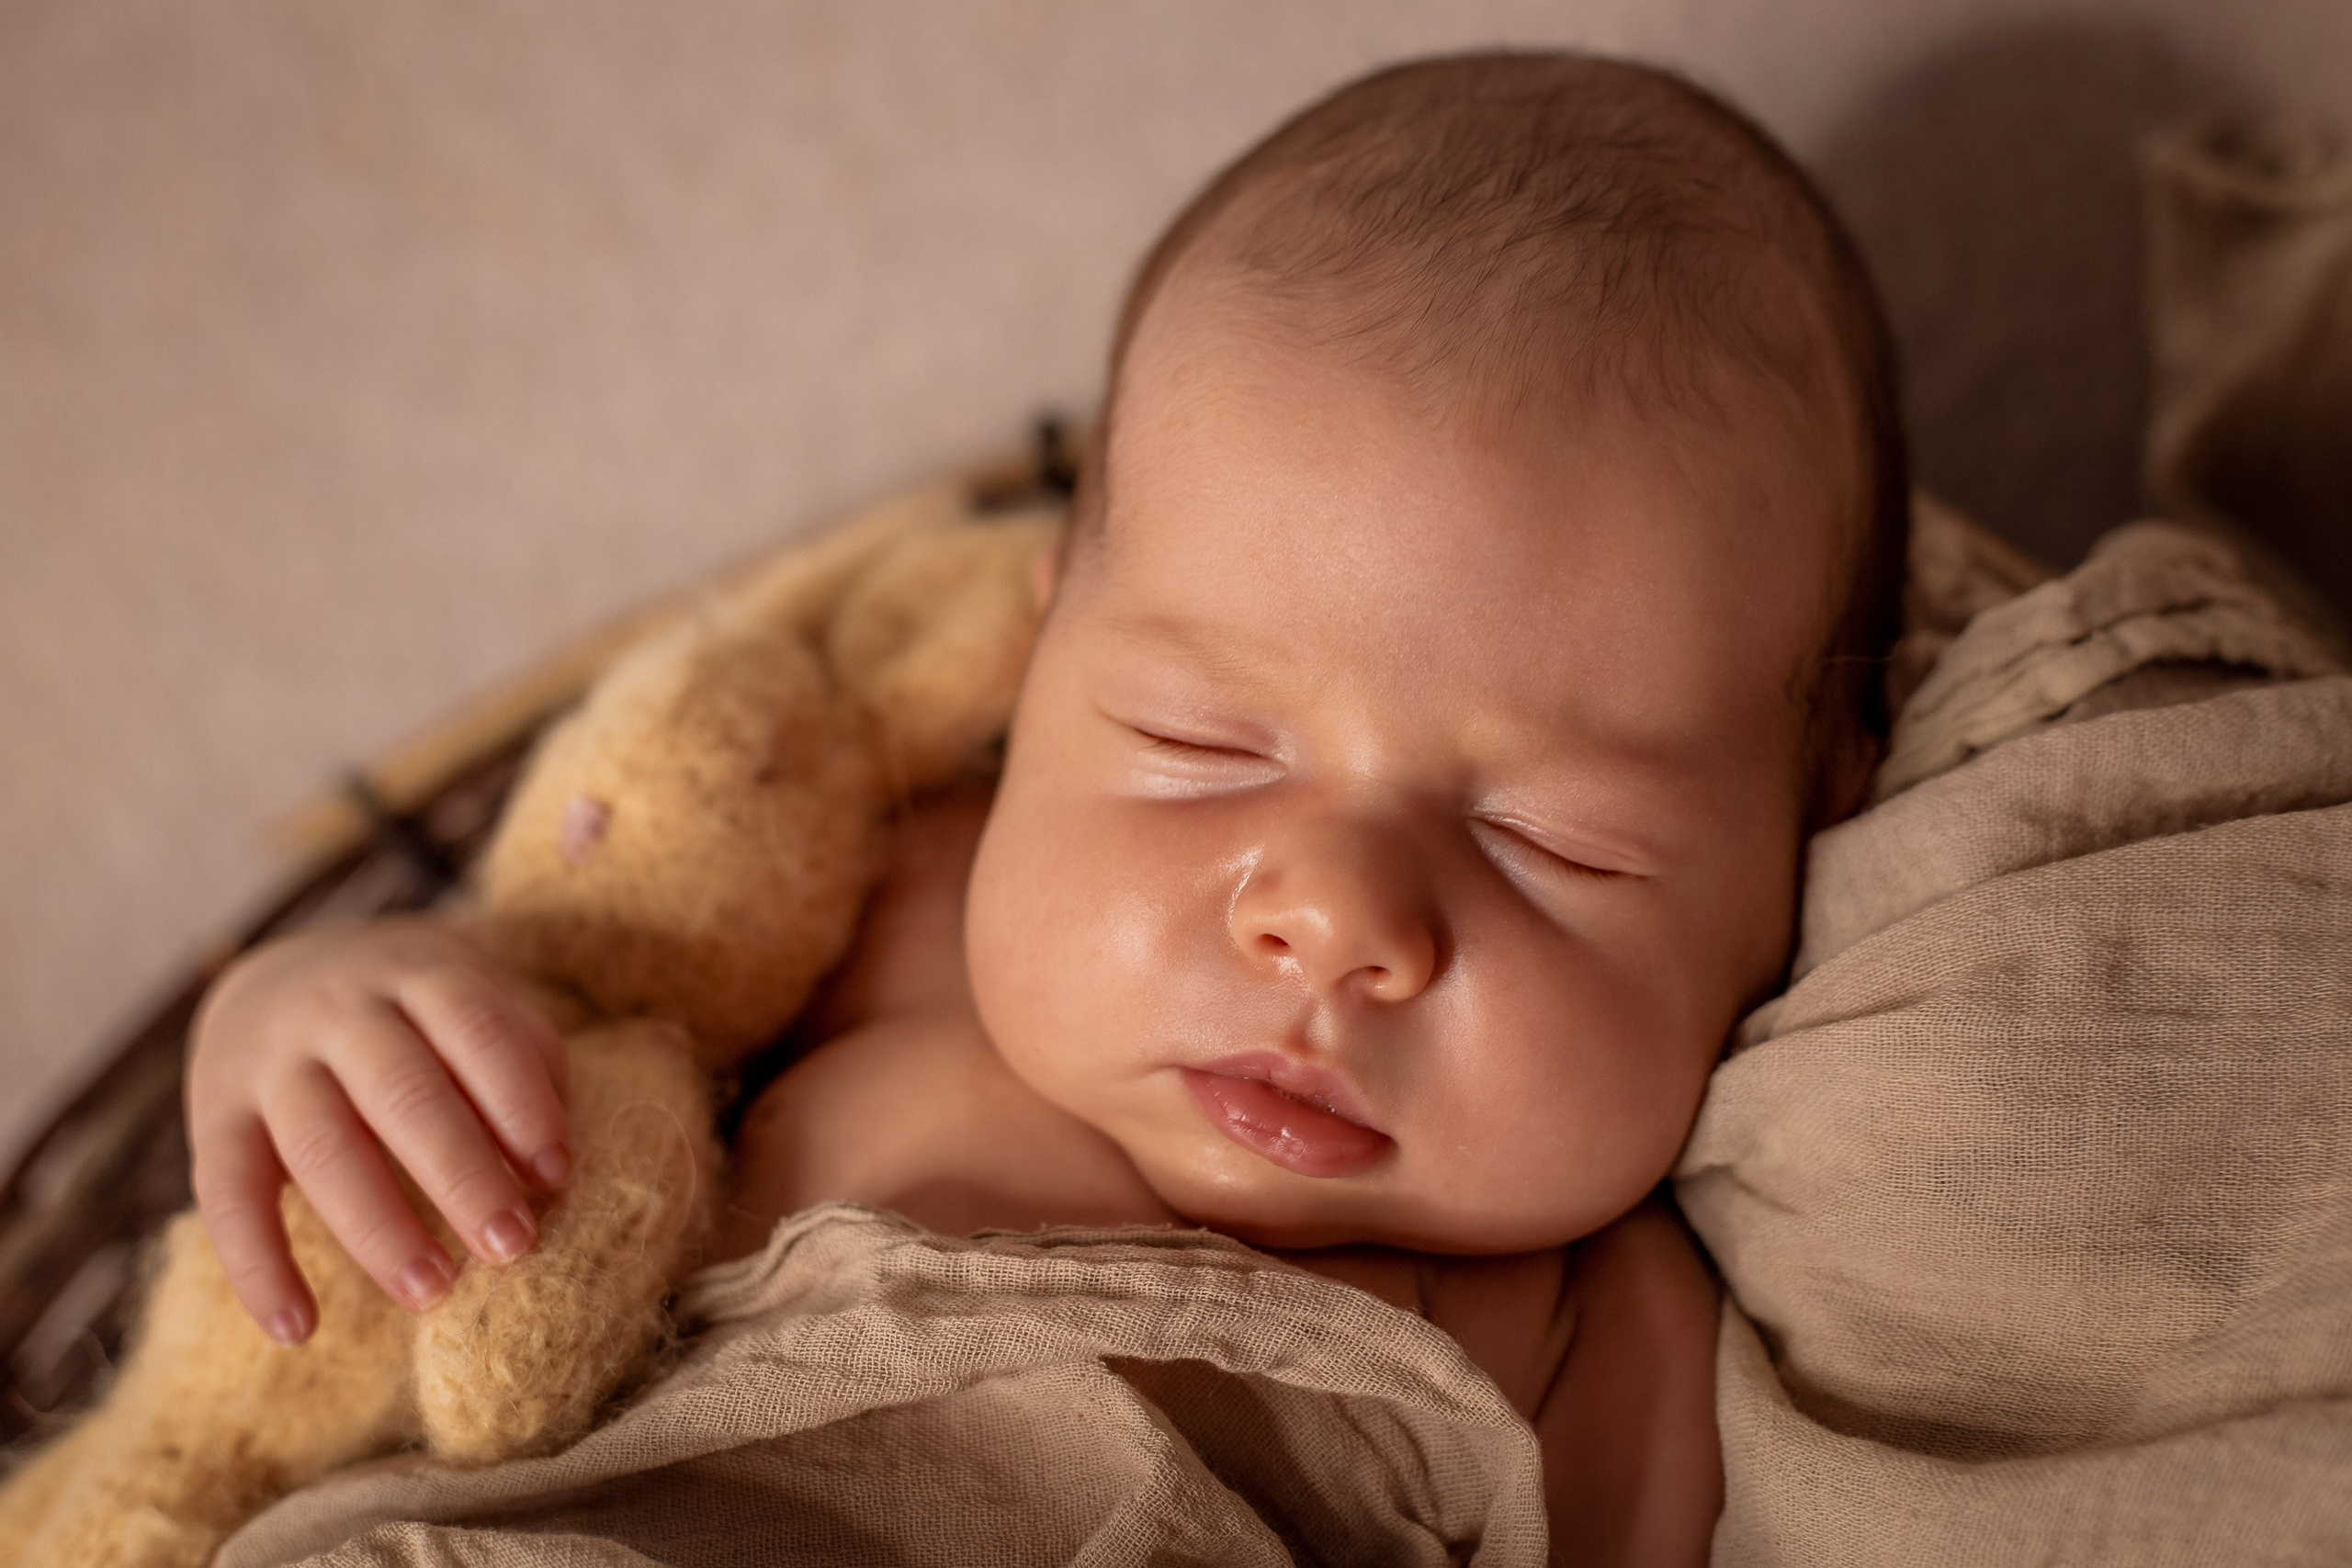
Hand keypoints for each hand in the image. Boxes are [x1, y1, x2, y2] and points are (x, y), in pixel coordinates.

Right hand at [186, 916, 570, 1343]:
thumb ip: (521, 1060)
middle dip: (461, 1173)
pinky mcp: (213, 1116)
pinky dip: (257, 1267)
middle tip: (511, 1248)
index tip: (556, 1175)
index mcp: (418, 975)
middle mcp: (340, 1011)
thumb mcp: (470, 999)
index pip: (476, 1031)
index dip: (520, 1102)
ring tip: (432, 1291)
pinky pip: (226, 1196)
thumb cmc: (415, 1012)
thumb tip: (550, 1164)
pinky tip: (298, 1330)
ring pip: (320, 1145)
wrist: (278, 972)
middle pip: (403, 1091)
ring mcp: (270, 1063)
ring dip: (378, 1227)